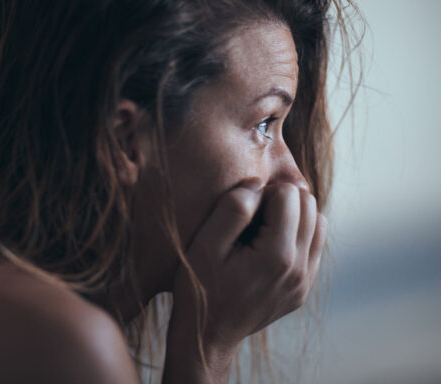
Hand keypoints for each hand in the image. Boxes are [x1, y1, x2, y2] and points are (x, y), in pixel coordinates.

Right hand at [164, 182, 326, 381]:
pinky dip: (296, 235)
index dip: (262, 193)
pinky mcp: (303, 289)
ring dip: (292, 216)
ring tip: (261, 229)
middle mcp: (299, 269)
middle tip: (250, 218)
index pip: (288, 194)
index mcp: (277, 256)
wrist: (207, 335)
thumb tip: (257, 183)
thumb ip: (233, 209)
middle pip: (309, 204)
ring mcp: (304, 282)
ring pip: (317, 222)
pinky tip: (268, 245)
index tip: (240, 212)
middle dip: (280, 200)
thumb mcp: (206, 245)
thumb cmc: (200, 287)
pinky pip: (314, 246)